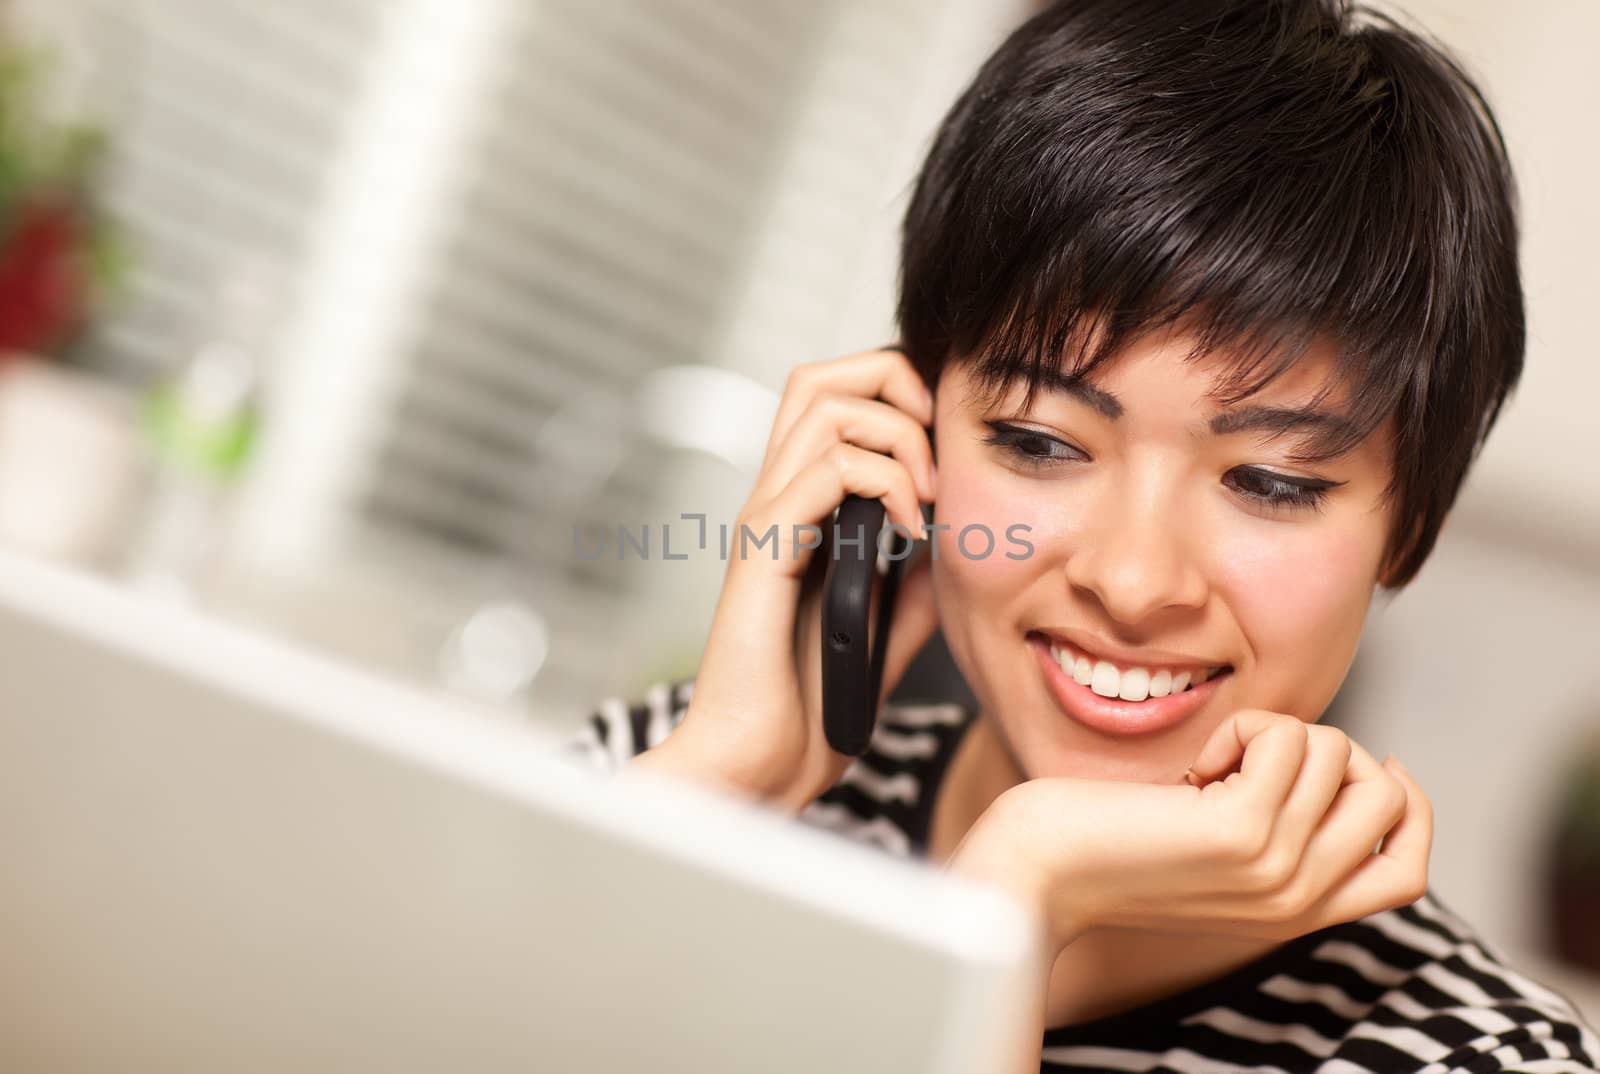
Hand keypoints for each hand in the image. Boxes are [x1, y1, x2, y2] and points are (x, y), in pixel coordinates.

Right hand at [638, 348, 941, 812]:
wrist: (756, 768)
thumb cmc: (807, 708)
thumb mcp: (886, 629)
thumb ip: (915, 580)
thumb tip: (954, 539)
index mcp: (800, 511)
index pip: (836, 398)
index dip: (898, 394)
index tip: (948, 449)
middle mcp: (775, 501)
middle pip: (821, 376)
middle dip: (896, 383)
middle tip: (939, 449)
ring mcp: (765, 521)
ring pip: (826, 406)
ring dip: (899, 435)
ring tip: (927, 496)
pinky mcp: (764, 551)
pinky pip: (824, 471)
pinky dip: (882, 481)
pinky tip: (908, 530)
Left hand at [946, 710, 1431, 955]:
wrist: (1036, 870)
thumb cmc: (1110, 844)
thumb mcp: (1215, 851)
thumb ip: (1279, 831)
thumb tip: (1340, 763)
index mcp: (1297, 912)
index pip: (1409, 874)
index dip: (1408, 807)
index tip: (1370, 759)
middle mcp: (1297, 899)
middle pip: (1389, 798)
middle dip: (1330, 748)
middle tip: (1253, 758)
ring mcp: (1276, 868)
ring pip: (1336, 751)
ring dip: (1270, 731)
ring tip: (1208, 766)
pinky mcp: (1243, 830)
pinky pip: (1287, 737)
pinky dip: (1241, 727)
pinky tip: (1193, 766)